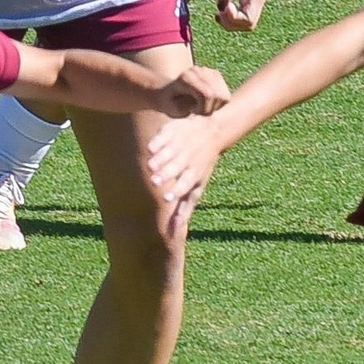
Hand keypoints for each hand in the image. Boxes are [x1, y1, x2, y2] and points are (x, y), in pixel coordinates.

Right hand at [146, 116, 226, 233]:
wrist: (213, 132)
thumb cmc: (201, 166)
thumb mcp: (197, 188)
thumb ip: (184, 209)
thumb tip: (173, 233)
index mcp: (195, 173)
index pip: (186, 184)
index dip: (177, 191)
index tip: (167, 198)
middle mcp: (189, 158)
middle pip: (177, 168)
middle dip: (167, 174)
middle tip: (155, 181)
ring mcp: (181, 143)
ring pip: (170, 152)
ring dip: (160, 159)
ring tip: (151, 166)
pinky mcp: (174, 129)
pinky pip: (165, 135)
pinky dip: (158, 142)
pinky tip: (151, 148)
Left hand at [152, 65, 230, 117]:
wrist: (166, 91)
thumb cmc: (168, 103)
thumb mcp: (173, 110)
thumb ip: (188, 108)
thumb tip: (204, 110)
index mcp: (186, 78)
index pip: (208, 95)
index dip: (204, 109)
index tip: (192, 111)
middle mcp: (198, 70)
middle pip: (219, 96)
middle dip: (210, 108)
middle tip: (196, 110)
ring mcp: (208, 70)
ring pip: (224, 96)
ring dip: (215, 106)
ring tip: (201, 106)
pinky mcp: (216, 74)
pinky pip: (226, 95)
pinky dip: (218, 103)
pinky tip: (206, 102)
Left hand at [214, 0, 267, 32]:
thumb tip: (222, 6)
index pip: (249, 20)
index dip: (234, 19)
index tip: (222, 7)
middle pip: (249, 24)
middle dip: (232, 23)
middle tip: (217, 13)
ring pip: (246, 22)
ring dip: (231, 22)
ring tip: (218, 13)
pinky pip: (242, 14)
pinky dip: (231, 17)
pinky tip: (221, 10)